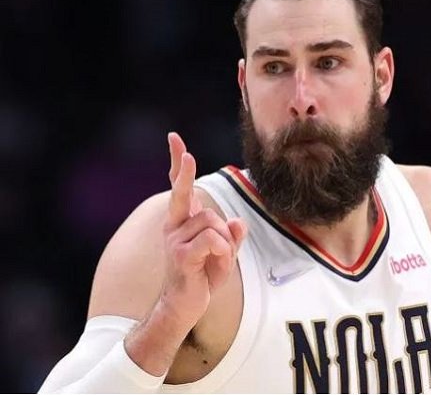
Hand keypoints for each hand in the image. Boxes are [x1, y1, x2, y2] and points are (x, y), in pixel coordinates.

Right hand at [159, 132, 246, 331]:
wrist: (186, 306)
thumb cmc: (203, 276)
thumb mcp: (224, 253)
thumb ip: (232, 236)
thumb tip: (239, 222)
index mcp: (184, 221)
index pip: (179, 187)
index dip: (177, 163)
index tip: (174, 139)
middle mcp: (175, 226)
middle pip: (182, 192)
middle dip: (182, 170)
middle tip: (185, 151)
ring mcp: (175, 239)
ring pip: (214, 222)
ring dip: (226, 243)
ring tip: (218, 260)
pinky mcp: (181, 254)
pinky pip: (214, 240)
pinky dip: (224, 252)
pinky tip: (216, 266)